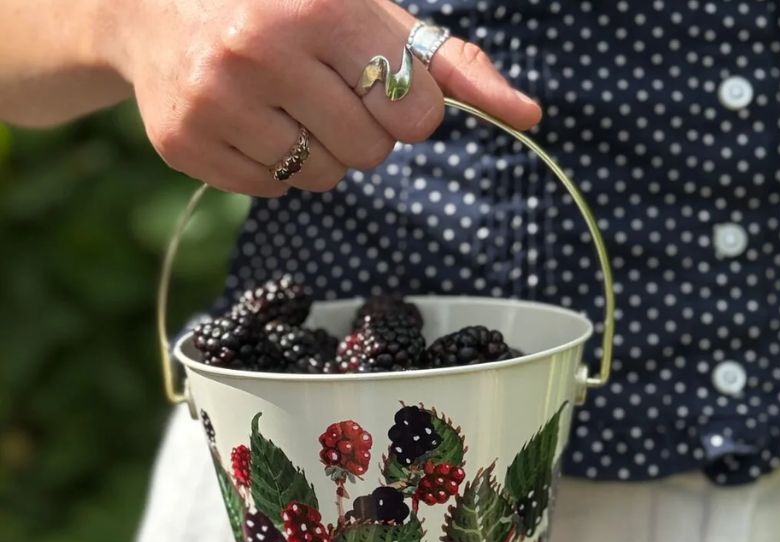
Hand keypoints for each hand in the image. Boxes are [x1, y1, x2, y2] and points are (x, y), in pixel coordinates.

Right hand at [100, 0, 541, 195]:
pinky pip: (272, 190)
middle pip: (370, 153)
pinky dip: (273, 166)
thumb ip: (452, 65)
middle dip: (363, 131)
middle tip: (326, 91)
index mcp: (321, 8)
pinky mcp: (185, 144)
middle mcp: (263, 52)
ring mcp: (217, 102)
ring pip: (322, 178)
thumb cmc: (286, 4)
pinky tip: (250, 120)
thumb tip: (529, 116)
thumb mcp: (370, 11)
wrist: (155, 2)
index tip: (380, 85)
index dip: (408, 109)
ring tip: (285, 104)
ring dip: (319, 151)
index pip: (414, 113)